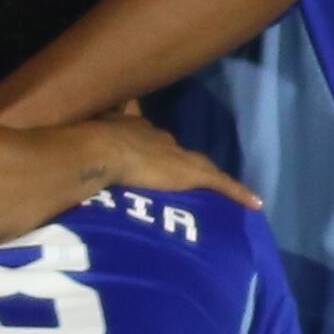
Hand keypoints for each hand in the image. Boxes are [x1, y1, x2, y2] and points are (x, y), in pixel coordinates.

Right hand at [91, 120, 261, 210]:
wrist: (99, 151)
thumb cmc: (85, 151)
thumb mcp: (84, 148)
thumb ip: (87, 155)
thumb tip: (78, 163)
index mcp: (135, 130)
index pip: (153, 140)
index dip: (157, 150)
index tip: (156, 159)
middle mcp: (160, 138)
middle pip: (179, 151)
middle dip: (184, 162)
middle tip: (186, 175)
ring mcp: (178, 155)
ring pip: (202, 166)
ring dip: (210, 176)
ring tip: (221, 189)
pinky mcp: (192, 174)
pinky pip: (222, 184)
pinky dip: (238, 192)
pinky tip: (255, 203)